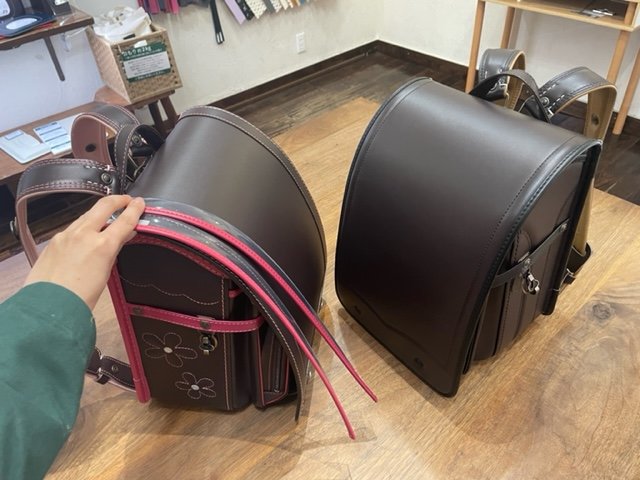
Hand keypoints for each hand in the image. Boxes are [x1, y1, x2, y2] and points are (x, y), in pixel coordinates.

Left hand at [24, 195, 145, 309]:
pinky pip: (72, 228)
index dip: (135, 210)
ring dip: (99, 213)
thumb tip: (120, 239)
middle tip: (126, 200)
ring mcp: (66, 235)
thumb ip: (113, 251)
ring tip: (107, 217)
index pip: (124, 221)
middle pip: (104, 206)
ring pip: (86, 215)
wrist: (48, 306)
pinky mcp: (54, 241)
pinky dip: (83, 226)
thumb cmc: (79, 298)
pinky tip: (85, 234)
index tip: (140, 203)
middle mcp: (83, 234)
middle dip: (117, 200)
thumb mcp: (105, 273)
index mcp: (102, 245)